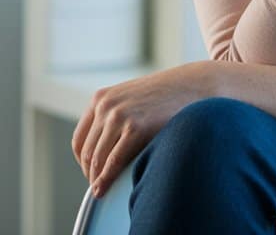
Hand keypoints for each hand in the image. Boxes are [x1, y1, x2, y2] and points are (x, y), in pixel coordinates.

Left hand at [71, 61, 216, 196]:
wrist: (195, 84)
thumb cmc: (169, 95)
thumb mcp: (134, 99)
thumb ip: (116, 116)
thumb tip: (106, 148)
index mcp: (101, 98)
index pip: (80, 139)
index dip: (83, 162)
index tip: (91, 173)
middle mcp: (105, 105)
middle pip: (88, 151)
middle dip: (91, 173)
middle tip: (99, 187)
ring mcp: (119, 115)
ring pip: (97, 159)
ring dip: (97, 179)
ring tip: (102, 191)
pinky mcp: (135, 127)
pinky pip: (113, 161)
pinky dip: (106, 178)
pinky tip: (104, 188)